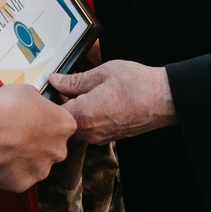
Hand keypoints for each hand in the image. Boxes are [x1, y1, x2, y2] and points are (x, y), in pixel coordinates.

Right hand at [0, 84, 74, 191]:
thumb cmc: (9, 107)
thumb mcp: (28, 91)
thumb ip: (37, 103)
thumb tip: (32, 104)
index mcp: (65, 125)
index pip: (62, 124)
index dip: (46, 121)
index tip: (34, 119)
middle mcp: (58, 150)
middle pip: (51, 147)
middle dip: (37, 143)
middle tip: (19, 133)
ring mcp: (41, 169)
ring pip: (35, 164)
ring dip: (23, 158)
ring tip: (5, 145)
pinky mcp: (23, 183)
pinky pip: (17, 178)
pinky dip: (9, 171)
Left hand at [49, 61, 176, 143]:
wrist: (164, 99)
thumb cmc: (138, 85)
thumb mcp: (102, 73)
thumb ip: (75, 80)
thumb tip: (56, 80)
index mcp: (83, 115)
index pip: (51, 113)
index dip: (46, 98)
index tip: (46, 87)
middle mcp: (89, 132)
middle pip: (61, 121)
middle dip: (58, 104)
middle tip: (61, 85)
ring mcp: (99, 137)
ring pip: (74, 125)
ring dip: (73, 110)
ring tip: (79, 91)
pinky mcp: (108, 137)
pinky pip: (88, 127)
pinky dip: (85, 115)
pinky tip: (94, 99)